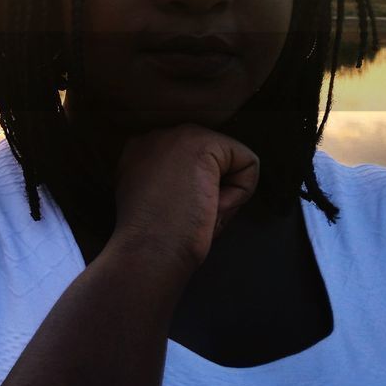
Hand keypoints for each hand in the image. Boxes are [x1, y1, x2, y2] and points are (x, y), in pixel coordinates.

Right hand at [110, 124, 259, 272]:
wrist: (148, 250)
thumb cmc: (153, 241)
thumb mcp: (156, 202)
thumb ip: (172, 183)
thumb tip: (210, 185)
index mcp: (137, 153)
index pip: (189, 165)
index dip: (194, 194)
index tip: (174, 214)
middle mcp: (154, 136)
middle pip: (211, 160)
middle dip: (210, 189)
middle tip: (187, 215)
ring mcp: (177, 135)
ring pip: (230, 160)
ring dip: (223, 191)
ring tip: (196, 211)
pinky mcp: (202, 142)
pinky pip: (247, 163)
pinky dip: (240, 192)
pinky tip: (210, 205)